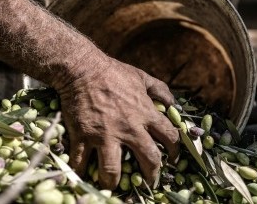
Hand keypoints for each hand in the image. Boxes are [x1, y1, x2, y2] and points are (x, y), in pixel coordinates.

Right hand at [57, 56, 179, 188]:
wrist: (81, 69)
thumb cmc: (113, 72)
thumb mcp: (141, 77)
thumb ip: (160, 90)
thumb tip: (174, 103)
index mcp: (145, 113)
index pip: (170, 137)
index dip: (175, 151)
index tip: (173, 158)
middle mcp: (128, 128)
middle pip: (149, 159)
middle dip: (152, 174)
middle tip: (150, 181)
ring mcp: (104, 135)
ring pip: (113, 169)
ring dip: (114, 182)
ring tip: (113, 187)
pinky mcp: (83, 136)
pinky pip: (82, 162)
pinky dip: (81, 172)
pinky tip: (83, 177)